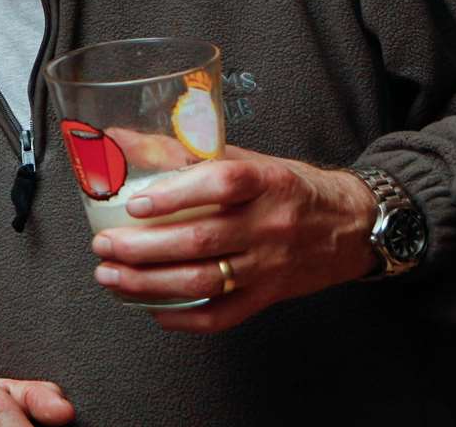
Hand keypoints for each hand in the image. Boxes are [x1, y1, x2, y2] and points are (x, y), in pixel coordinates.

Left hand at [88, 145, 379, 332]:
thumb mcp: (247, 160)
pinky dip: (183, 317)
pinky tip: (152, 309)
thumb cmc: (288, 188)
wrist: (351, 226)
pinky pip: (223, 316)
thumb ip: (185, 152)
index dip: (176, 194)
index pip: (222, 183)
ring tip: (111, 276)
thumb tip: (118, 138)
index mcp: (266, 181)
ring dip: (150, 283)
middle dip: (143, 247)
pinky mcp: (269, 296)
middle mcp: (269, 224)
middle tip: (103, 246)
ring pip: (205, 281)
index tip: (136, 203)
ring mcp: (270, 265)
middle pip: (202, 240)